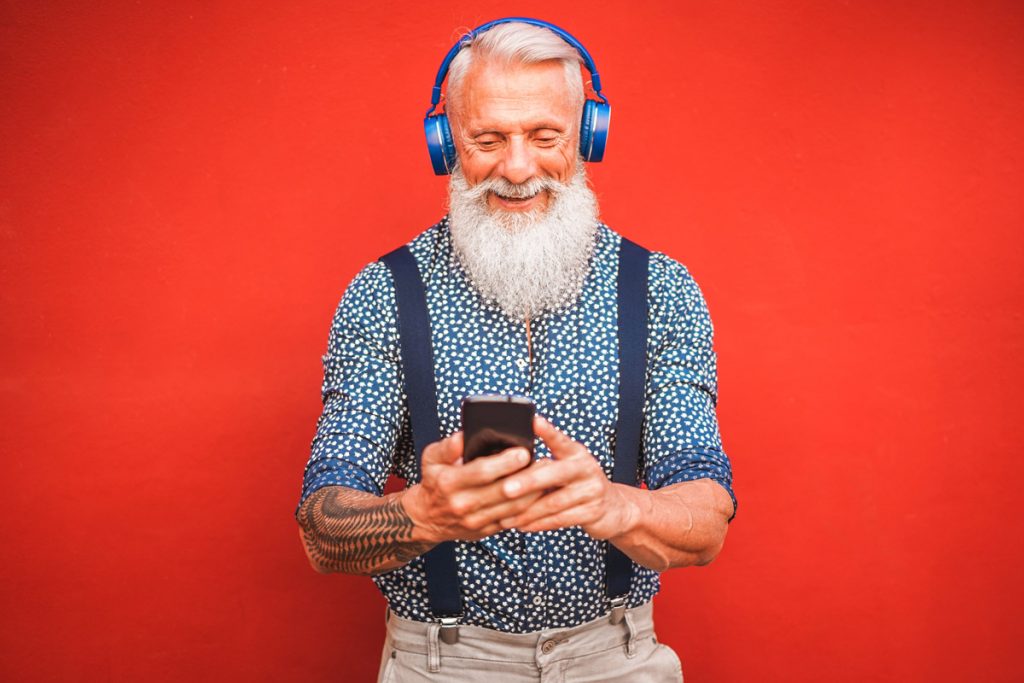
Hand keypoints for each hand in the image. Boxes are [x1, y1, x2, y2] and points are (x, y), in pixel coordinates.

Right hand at [402, 431, 542, 542]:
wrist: (427, 518)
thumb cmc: (434, 482)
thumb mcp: (431, 458)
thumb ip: (448, 446)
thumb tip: (465, 435)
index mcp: (449, 483)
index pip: (481, 472)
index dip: (504, 463)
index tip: (523, 452)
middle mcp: (463, 504)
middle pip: (502, 491)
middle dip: (527, 477)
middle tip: (545, 463)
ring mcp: (475, 521)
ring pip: (512, 508)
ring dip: (533, 493)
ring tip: (547, 476)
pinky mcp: (486, 531)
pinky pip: (512, 520)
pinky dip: (528, 508)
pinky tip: (539, 495)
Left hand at [497, 416, 633, 539]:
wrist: (612, 508)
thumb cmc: (578, 484)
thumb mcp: (567, 466)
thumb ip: (546, 462)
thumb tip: (509, 459)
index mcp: (576, 453)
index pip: (561, 440)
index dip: (548, 432)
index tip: (534, 422)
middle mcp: (586, 468)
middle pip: (555, 473)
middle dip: (527, 482)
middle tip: (505, 488)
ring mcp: (591, 491)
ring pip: (554, 502)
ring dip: (526, 511)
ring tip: (504, 516)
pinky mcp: (592, 512)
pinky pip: (560, 520)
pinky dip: (538, 524)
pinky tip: (521, 525)